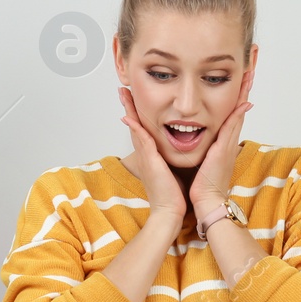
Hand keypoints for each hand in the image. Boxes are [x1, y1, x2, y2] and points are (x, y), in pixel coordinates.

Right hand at [118, 86, 187, 222]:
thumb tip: (177, 150)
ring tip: (123, 95)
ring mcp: (146, 158)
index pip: (143, 129)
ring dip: (129, 111)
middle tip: (123, 89)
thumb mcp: (171, 171)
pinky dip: (136, 128)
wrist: (170, 212)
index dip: (138, 113)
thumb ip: (170, 159)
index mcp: (151, 156)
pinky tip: (130, 117)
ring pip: (135, 129)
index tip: (134, 98)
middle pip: (134, 125)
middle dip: (129, 106)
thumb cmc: (173, 195)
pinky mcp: (150, 162)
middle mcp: (146, 155)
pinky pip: (142, 142)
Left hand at [189, 72, 253, 216]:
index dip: (237, 95)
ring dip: (244, 93)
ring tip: (249, 73)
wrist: (207, 202)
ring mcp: (228, 144)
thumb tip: (205, 138)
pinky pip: (232, 127)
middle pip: (239, 108)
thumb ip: (206, 148)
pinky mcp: (224, 150)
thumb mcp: (205, 161)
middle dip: (245, 87)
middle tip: (250, 67)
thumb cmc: (204, 185)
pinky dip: (238, 113)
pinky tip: (242, 99)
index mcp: (223, 142)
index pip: (232, 113)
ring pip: (238, 113)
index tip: (240, 77)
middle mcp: (229, 140)